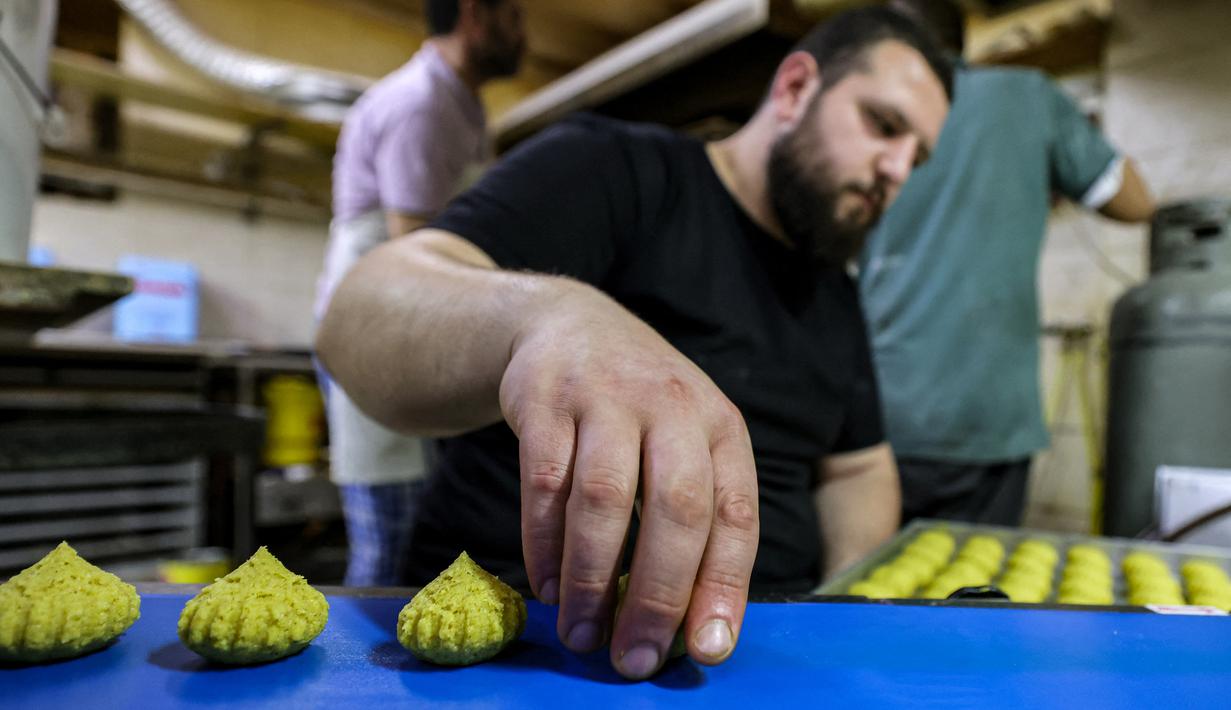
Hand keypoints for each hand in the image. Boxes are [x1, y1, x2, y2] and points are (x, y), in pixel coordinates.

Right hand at [500, 282, 759, 678]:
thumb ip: (695, 517)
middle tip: (635, 658)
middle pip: (676, 508)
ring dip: (592, 577)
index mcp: (719, 426)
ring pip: (603, 498)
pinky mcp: (545, 399)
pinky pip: (543, 482)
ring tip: (583, 634)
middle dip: (656, 594)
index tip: (708, 647)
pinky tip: (547, 585)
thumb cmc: (638, 409)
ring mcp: (605, 397)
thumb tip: (694, 624)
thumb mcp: (685, 442)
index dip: (723, 585)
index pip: (735, 514)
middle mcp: (671, 406)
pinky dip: (543, 543)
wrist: (566, 326)